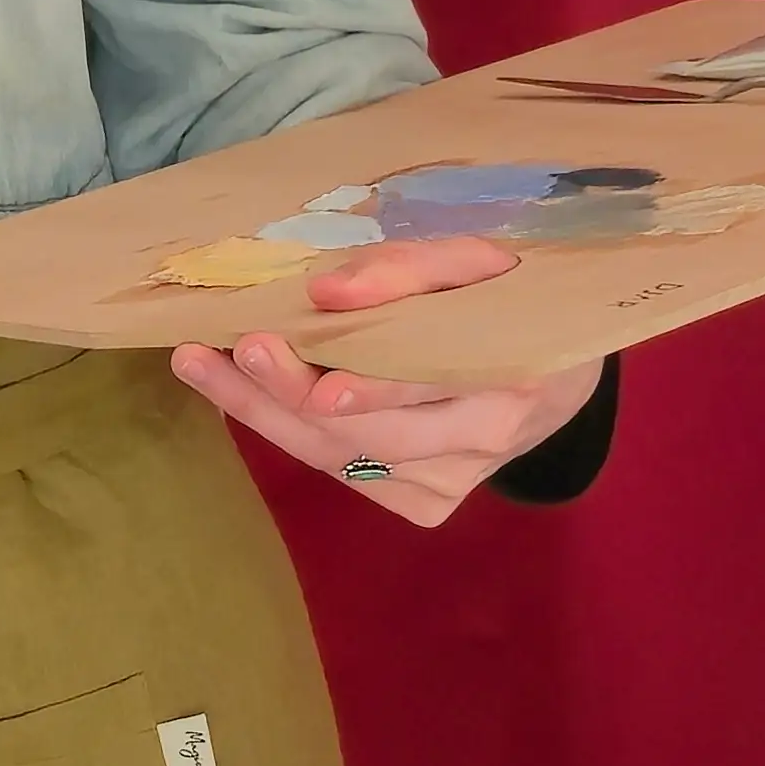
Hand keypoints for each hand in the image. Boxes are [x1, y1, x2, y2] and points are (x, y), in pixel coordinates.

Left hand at [171, 238, 570, 526]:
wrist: (565, 370)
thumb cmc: (517, 297)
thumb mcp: (483, 260)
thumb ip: (411, 270)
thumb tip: (325, 293)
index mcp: (508, 377)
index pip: (410, 385)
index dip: (332, 373)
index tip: (262, 346)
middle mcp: (481, 442)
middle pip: (358, 434)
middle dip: (274, 395)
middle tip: (211, 351)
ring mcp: (452, 483)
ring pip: (340, 460)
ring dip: (262, 415)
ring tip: (200, 365)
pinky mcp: (426, 505)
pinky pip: (347, 473)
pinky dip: (291, 434)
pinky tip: (244, 397)